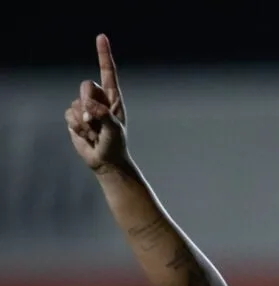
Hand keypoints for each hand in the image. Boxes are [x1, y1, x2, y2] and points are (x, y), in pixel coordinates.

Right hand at [65, 35, 127, 170]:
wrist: (105, 160)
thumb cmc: (115, 144)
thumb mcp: (115, 129)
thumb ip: (104, 115)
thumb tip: (88, 107)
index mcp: (113, 98)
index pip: (108, 72)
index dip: (103, 54)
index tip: (101, 37)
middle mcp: (99, 99)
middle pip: (86, 86)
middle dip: (88, 101)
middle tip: (96, 120)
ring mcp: (85, 107)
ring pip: (75, 102)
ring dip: (84, 121)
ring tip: (94, 132)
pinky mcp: (75, 117)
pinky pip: (68, 114)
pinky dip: (76, 126)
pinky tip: (85, 134)